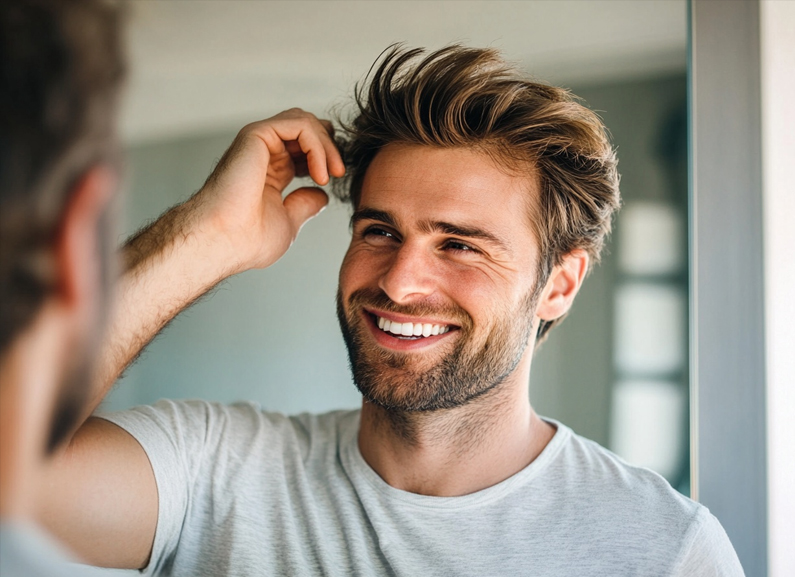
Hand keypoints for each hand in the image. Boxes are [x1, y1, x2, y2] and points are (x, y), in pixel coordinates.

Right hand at [194, 108, 344, 271]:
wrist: (225, 241)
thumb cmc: (247, 239)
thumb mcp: (289, 221)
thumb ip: (305, 204)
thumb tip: (321, 195)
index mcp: (271, 171)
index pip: (305, 149)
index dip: (325, 158)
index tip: (336, 180)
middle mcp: (264, 153)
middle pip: (307, 129)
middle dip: (330, 147)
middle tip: (339, 172)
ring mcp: (259, 142)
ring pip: (305, 122)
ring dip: (326, 145)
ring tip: (333, 172)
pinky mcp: (256, 135)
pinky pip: (299, 124)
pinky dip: (317, 145)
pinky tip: (319, 172)